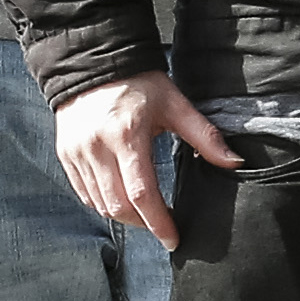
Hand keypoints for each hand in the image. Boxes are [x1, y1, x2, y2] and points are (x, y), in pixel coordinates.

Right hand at [56, 72, 239, 247]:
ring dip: (124, 216)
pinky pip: (84, 194)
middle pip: (119, 206)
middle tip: (162, 226)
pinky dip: (103, 204)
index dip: (159, 222)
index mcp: (127, 135)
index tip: (173, 239)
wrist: (92, 62)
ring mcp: (77, 153)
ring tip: (144, 213)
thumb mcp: (174, 104)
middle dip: (144, 224)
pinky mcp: (65, 155)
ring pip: (100, 204)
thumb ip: (204, 136)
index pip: (143, 193)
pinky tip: (121, 198)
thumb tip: (234, 162)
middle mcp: (97, 147)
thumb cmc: (138, 83)